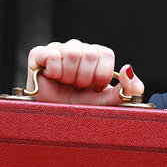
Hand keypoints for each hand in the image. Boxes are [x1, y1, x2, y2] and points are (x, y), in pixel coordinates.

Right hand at [25, 39, 144, 105]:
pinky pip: (52, 55)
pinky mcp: (38, 53)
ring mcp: (58, 49)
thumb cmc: (80, 108)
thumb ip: (126, 89)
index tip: (94, 88)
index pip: (105, 53)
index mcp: (95, 55)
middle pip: (90, 53)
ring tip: (65, 85)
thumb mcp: (108, 102)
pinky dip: (54, 72)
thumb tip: (128, 68)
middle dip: (85, 79)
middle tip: (77, 88)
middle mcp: (77, 48)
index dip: (101, 75)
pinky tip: (52, 79)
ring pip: (72, 53)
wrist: (54, 118)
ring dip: (70, 77)